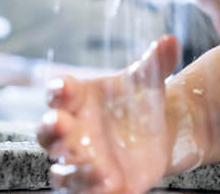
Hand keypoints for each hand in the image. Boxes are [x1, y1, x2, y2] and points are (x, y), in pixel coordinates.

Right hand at [37, 36, 180, 193]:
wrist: (157, 133)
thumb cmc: (138, 101)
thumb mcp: (149, 79)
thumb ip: (156, 61)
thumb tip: (170, 41)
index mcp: (77, 99)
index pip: (59, 93)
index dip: (58, 90)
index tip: (64, 86)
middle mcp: (71, 132)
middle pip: (49, 133)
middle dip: (51, 129)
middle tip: (60, 123)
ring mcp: (80, 162)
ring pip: (63, 172)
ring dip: (74, 170)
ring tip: (96, 166)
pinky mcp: (96, 186)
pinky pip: (85, 193)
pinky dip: (93, 191)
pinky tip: (111, 185)